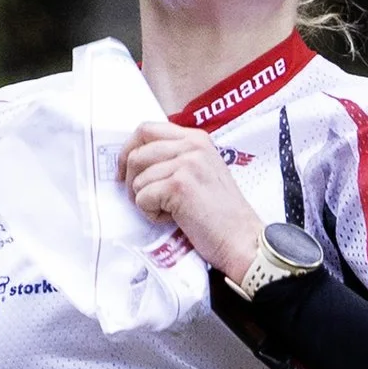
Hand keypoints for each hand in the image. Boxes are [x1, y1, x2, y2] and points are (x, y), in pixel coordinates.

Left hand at [118, 120, 262, 282]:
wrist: (240, 238)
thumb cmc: (220, 214)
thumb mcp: (202, 171)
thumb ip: (176, 158)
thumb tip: (136, 159)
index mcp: (196, 139)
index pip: (147, 130)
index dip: (129, 150)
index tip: (126, 171)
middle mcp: (192, 146)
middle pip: (137, 152)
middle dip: (130, 178)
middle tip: (140, 197)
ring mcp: (187, 163)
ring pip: (138, 177)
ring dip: (144, 199)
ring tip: (168, 210)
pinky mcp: (179, 185)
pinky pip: (143, 197)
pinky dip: (152, 214)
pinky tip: (174, 218)